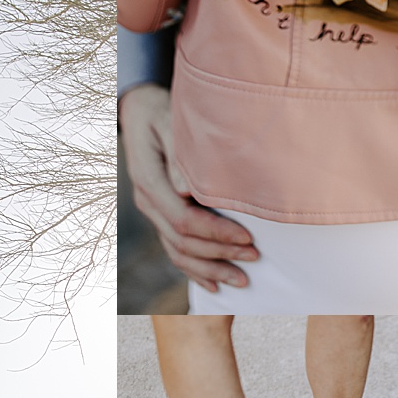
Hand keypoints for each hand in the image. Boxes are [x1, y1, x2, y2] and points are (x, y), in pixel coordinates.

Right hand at [119, 83, 260, 292]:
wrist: (143, 112)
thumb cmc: (165, 112)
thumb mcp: (171, 124)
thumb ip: (181, 158)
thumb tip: (187, 190)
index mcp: (149, 181)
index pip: (183, 220)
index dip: (216, 233)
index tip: (248, 236)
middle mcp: (148, 202)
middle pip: (183, 241)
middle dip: (221, 254)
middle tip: (255, 257)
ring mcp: (153, 212)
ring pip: (179, 253)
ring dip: (211, 269)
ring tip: (243, 280)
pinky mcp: (161, 216)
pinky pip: (175, 251)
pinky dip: (196, 271)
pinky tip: (216, 285)